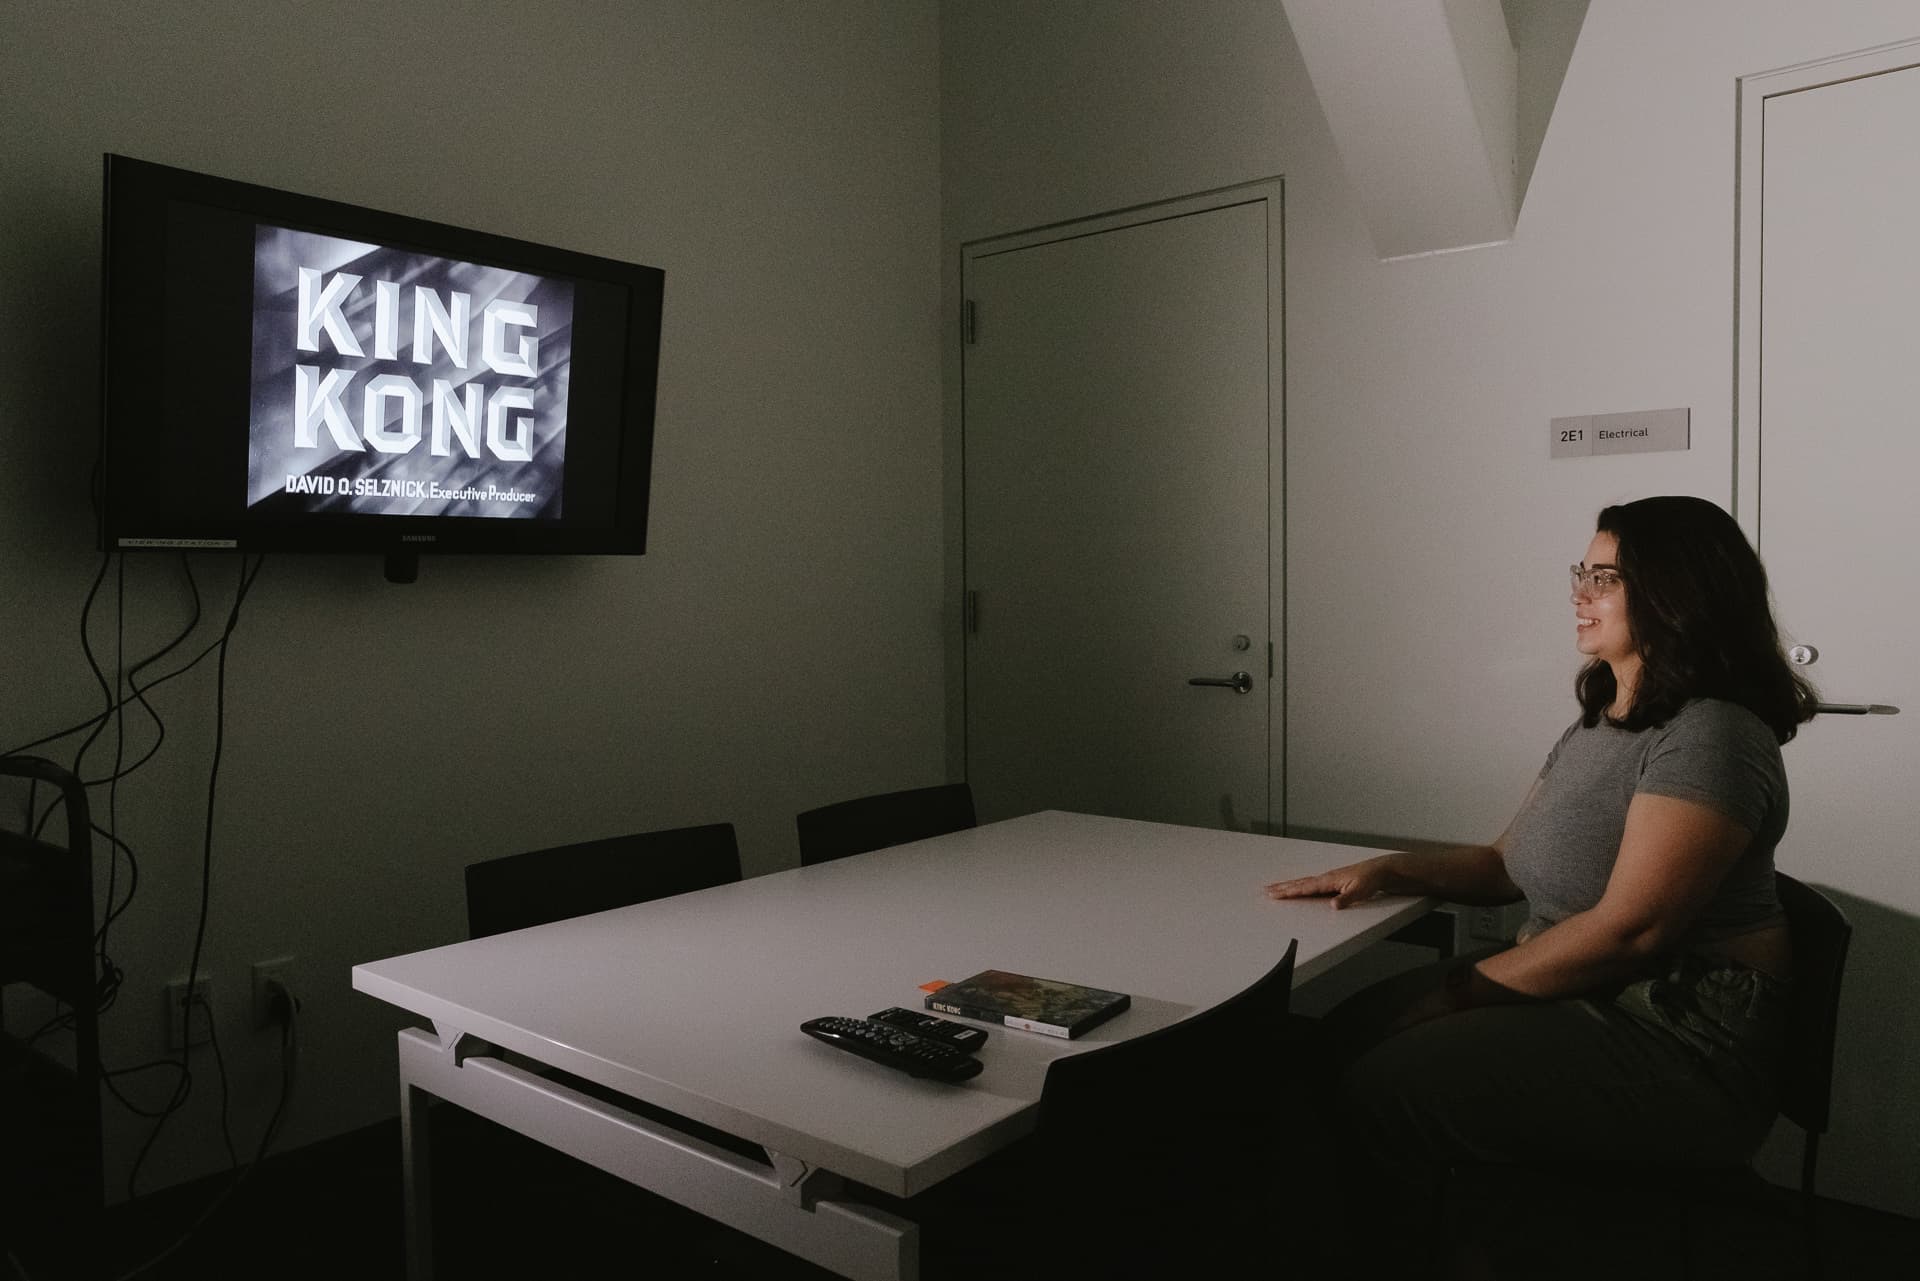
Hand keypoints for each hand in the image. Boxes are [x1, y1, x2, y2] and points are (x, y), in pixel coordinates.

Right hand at [1264, 857, 1394, 908]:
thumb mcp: (1360, 891)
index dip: (1289, 892)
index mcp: (1329, 880)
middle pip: (1299, 883)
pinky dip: (1301, 886)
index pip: (1305, 887)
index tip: (1275, 894)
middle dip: (1282, 888)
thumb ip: (1346, 899)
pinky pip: (1311, 884)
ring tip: (1276, 888)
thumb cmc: (1371, 879)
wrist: (1381, 870)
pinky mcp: (1333, 882)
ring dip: (1289, 886)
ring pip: (1303, 883)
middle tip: (1266, 891)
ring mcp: (1329, 879)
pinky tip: (1299, 888)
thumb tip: (1332, 906)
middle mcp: (1326, 878)